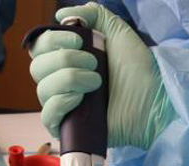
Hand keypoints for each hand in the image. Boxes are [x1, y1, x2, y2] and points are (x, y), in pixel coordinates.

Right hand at [29, 2, 176, 148]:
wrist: (152, 100)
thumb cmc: (138, 69)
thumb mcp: (116, 31)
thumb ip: (92, 14)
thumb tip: (61, 14)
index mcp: (68, 60)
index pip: (39, 48)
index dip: (52, 40)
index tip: (78, 40)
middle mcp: (61, 82)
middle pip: (36, 68)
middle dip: (65, 60)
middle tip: (95, 64)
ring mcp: (63, 106)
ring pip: (42, 89)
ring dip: (70, 80)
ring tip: (97, 83)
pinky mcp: (68, 128)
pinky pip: (47, 115)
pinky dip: (61, 103)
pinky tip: (80, 100)